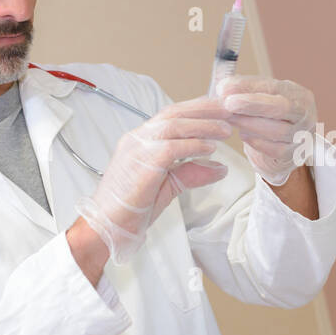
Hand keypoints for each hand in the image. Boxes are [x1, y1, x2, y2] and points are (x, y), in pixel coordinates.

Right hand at [74, 97, 231, 264]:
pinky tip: (210, 148)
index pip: (171, 115)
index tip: (221, 108)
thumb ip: (190, 173)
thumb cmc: (130, 208)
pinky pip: (171, 148)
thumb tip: (220, 168)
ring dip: (203, 125)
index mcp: (140, 141)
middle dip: (204, 108)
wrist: (105, 226)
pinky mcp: (141, 164)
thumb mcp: (167, 186)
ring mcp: (137, 149)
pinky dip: (193, 146)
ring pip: (173, 126)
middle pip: (174, 113)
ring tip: (226, 129)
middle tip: (231, 108)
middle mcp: (137, 139)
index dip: (198, 109)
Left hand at [215, 76, 315, 186]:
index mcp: (299, 95)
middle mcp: (305, 114)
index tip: (225, 88)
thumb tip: (224, 87)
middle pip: (282, 107)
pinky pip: (275, 149)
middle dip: (252, 105)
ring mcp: (303, 136)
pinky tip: (244, 135)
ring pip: (277, 130)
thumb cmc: (271, 116)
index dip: (249, 87)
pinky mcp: (294, 155)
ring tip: (230, 119)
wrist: (284, 145)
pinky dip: (257, 142)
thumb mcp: (261, 98)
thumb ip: (244, 90)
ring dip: (249, 124)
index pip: (274, 87)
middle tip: (228, 104)